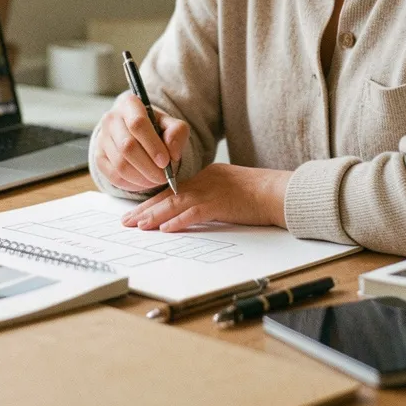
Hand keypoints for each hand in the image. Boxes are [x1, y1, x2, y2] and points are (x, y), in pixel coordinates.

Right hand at [94, 92, 188, 192]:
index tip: (165, 161)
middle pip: (127, 147)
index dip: (153, 145)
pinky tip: (144, 183)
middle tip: (163, 177)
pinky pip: (113, 176)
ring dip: (141, 178)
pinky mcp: (99, 156)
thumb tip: (172, 153)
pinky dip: (131, 184)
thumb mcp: (171, 123)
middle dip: (148, 167)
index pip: (138, 124)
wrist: (135, 130)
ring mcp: (102, 138)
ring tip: (156, 180)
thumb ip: (177, 133)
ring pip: (120, 164)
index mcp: (130, 104)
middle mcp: (111, 119)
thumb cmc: (155, 126)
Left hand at [120, 163, 288, 230]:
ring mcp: (212, 190)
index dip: (152, 202)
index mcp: (206, 176)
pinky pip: (195, 212)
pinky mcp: (221, 203)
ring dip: (155, 215)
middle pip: (168, 195)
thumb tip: (190, 213)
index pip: (172, 190)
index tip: (136, 212)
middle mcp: (204, 180)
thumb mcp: (228, 190)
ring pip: (176, 203)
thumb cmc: (259, 194)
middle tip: (126, 221)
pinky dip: (178, 221)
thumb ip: (209, 197)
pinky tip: (165, 229)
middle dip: (145, 209)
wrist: (278, 192)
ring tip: (138, 226)